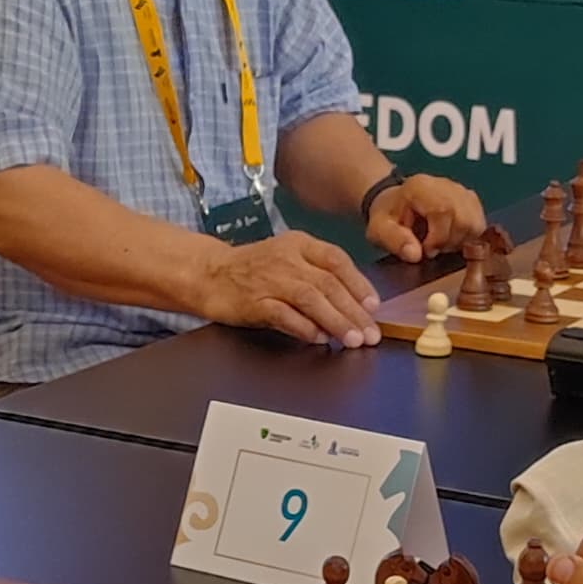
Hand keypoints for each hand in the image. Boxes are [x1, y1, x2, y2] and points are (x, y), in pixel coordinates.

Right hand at [194, 231, 379, 346]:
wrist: (208, 273)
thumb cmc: (253, 270)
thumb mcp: (288, 259)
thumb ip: (319, 276)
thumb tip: (354, 305)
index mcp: (299, 243)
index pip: (337, 260)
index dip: (359, 284)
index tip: (373, 307)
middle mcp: (286, 258)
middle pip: (328, 284)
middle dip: (353, 312)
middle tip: (370, 334)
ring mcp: (269, 280)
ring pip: (311, 299)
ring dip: (336, 321)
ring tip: (352, 340)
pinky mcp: (253, 302)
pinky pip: (284, 315)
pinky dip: (304, 328)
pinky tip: (319, 339)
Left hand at [363, 173, 485, 263]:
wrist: (394, 203)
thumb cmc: (388, 216)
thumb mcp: (379, 229)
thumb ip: (394, 241)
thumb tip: (415, 254)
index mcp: (421, 187)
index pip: (444, 211)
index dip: (438, 237)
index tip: (426, 250)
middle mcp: (445, 185)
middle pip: (464, 219)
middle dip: (450, 242)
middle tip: (433, 248)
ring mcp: (461, 191)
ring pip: (476, 223)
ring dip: (461, 241)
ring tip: (442, 243)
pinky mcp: (470, 200)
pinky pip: (480, 223)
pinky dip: (468, 237)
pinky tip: (451, 239)